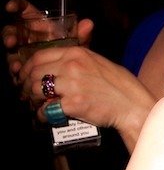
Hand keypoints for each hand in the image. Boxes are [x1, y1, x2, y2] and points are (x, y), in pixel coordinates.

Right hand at [3, 0, 93, 84]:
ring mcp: (22, 50)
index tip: (10, 7)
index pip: (25, 11)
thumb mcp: (78, 43)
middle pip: (12, 31)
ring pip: (10, 49)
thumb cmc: (73, 52)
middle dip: (9, 35)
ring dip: (11, 54)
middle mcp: (27, 36)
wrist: (71, 73)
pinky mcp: (21, 65)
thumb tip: (88, 24)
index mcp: (40, 25)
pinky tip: (18, 69)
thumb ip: (82, 34)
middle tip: (11, 41)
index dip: (17, 6)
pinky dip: (15, 67)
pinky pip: (14, 65)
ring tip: (15, 60)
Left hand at [18, 46, 154, 149]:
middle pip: (34, 73)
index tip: (25, 76)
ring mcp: (72, 85)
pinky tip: (47, 116)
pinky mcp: (72, 104)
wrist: (131, 104)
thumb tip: (54, 63)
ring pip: (35, 90)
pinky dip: (42, 115)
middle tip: (27, 94)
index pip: (39, 56)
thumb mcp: (98, 62)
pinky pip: (45, 110)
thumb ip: (76, 58)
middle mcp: (72, 66)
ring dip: (32, 100)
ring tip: (37, 105)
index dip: (26, 67)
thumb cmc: (119, 85)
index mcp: (77, 53)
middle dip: (26, 85)